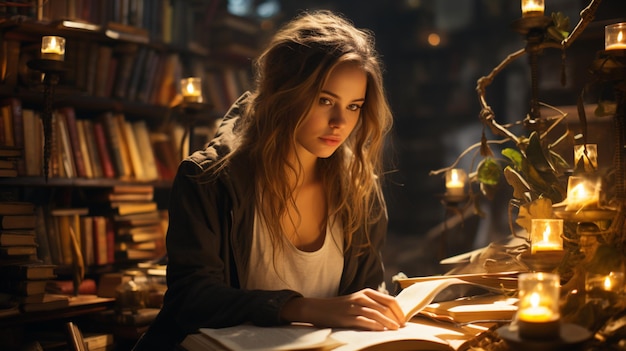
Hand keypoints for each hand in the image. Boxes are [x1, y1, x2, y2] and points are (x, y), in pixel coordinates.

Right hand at [281, 288, 405, 330]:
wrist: (318, 308)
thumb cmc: (340, 307)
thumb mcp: (357, 301)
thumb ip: (372, 304)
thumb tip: (391, 314)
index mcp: (366, 293)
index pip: (389, 300)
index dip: (399, 310)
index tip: (404, 319)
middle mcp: (361, 298)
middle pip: (385, 307)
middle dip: (396, 317)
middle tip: (402, 326)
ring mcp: (354, 307)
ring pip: (377, 314)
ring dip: (388, 322)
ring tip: (395, 329)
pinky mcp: (348, 317)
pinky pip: (365, 321)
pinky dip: (375, 326)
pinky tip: (381, 330)